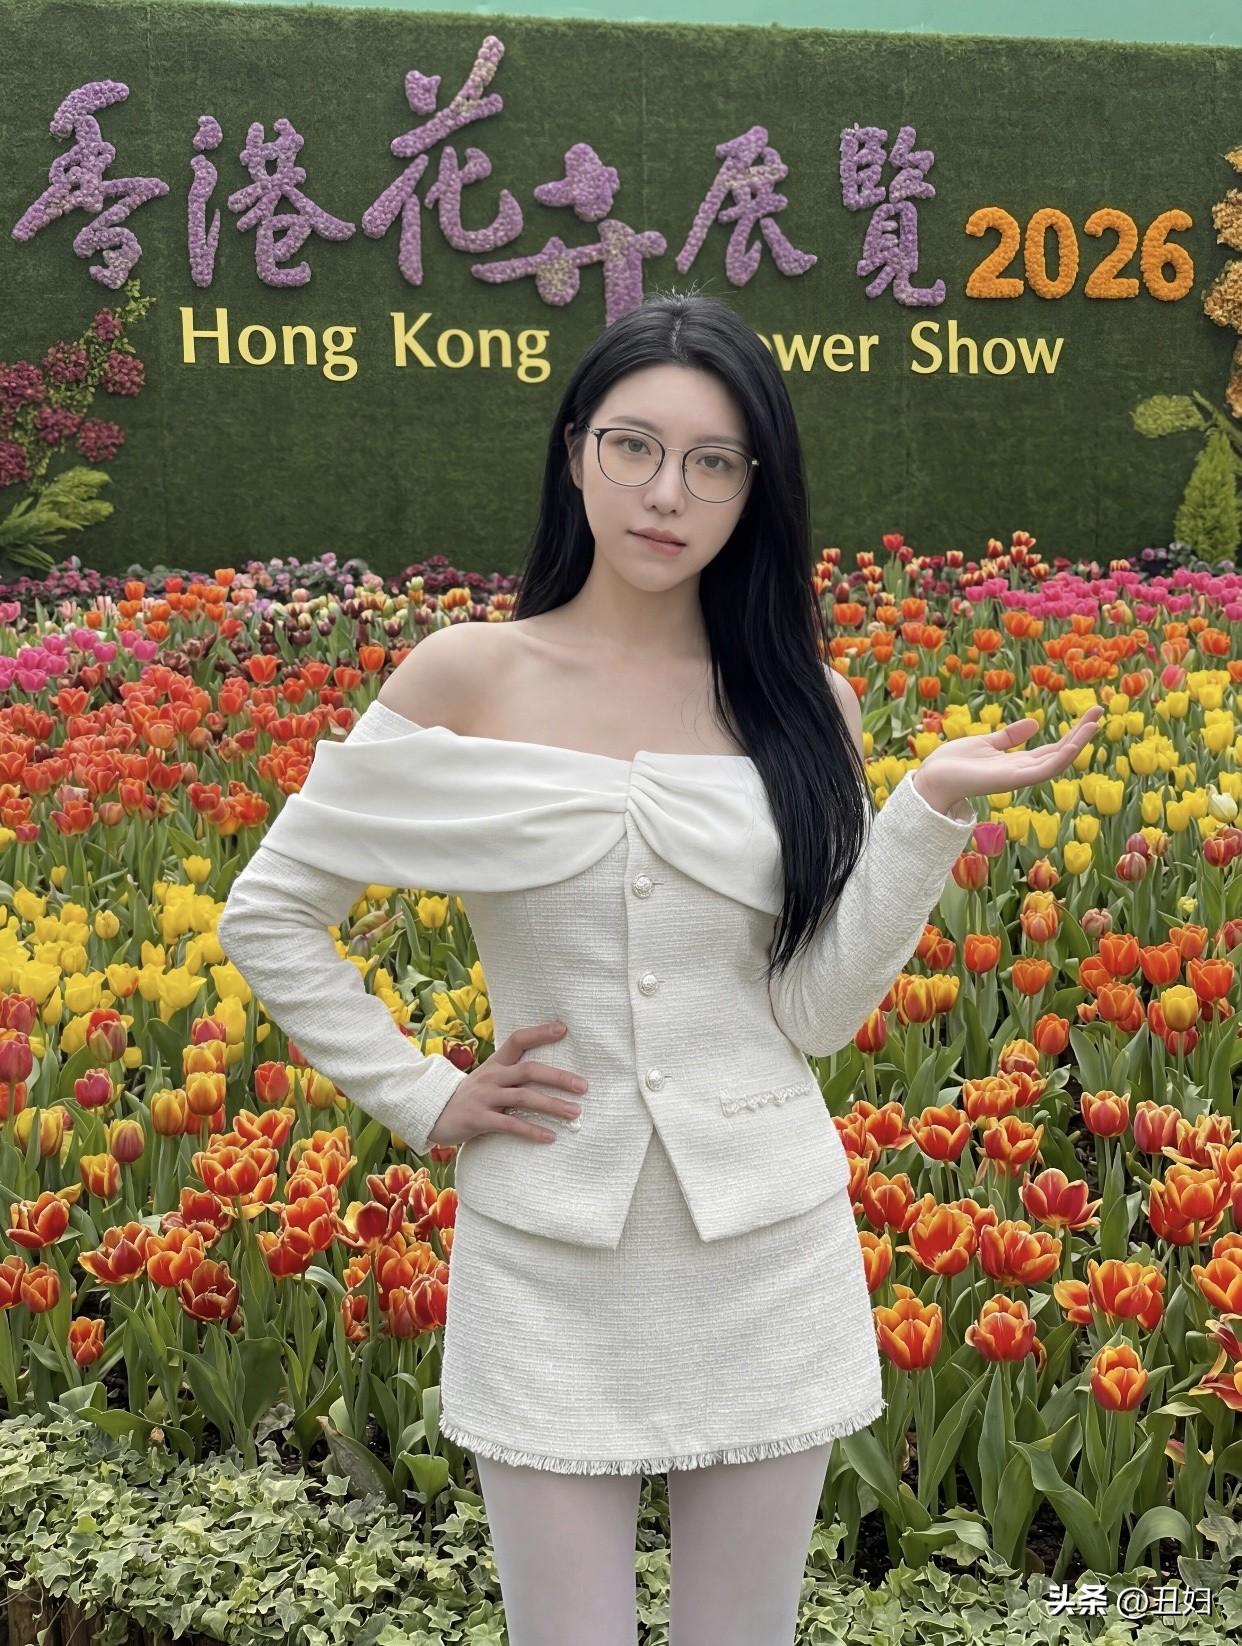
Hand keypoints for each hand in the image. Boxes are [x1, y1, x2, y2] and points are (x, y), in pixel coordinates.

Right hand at [428, 1019, 587, 1146]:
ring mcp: (484, 1097)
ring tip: (575, 1113)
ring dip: (552, 1106)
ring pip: (523, 1098)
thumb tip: (549, 1073)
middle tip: (583, 1086)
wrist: (433, 1113)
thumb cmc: (471, 1096)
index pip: (518, 1040)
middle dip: (558, 1078)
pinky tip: (550, 1136)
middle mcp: (491, 1076)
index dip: (540, 1033)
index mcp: (495, 1063)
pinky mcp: (478, 1119)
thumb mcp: (489, 1078)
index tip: (563, 1029)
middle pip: (529, 1071)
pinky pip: (509, 1125)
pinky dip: (531, 1130)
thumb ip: (512, 1074)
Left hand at [914, 706, 1105, 811]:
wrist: (931, 778)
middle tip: (1100, 711)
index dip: (1072, 732)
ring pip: (1056, 762)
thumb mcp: (986, 743)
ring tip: (1093, 724)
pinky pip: (1041, 771)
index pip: (1052, 747)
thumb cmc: (952, 763)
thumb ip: (1010, 737)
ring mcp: (1017, 777)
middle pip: (1059, 752)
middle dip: (1081, 734)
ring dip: (1077, 744)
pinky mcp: (1009, 780)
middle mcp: (1021, 771)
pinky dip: (1059, 759)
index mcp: (1016, 762)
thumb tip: (1035, 723)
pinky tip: (1074, 743)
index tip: (1090, 714)